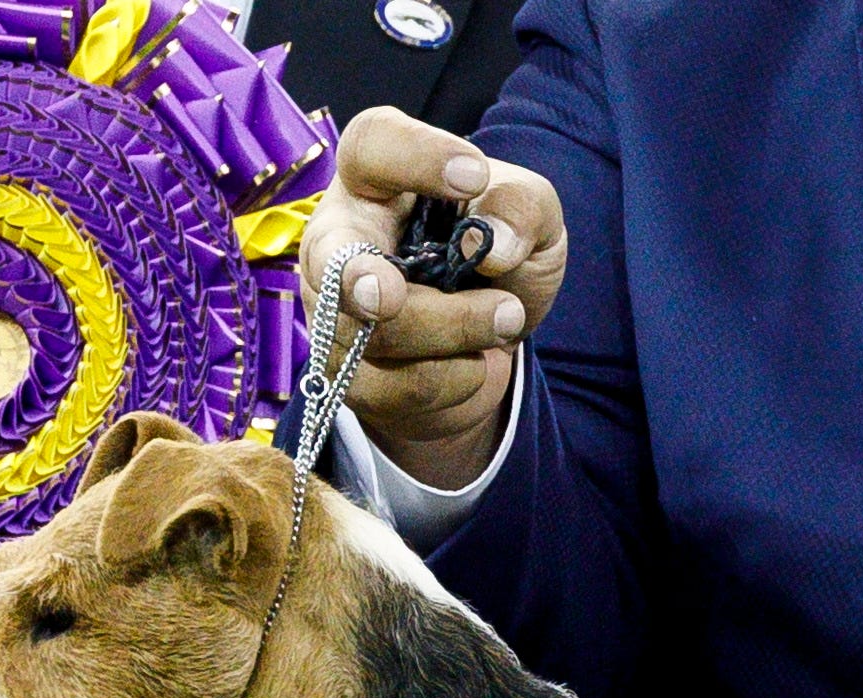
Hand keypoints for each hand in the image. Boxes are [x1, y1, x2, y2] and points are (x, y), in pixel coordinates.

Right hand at [298, 108, 567, 489]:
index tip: (474, 175)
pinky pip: (396, 386)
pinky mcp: (345, 374)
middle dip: (355, 280)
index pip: (372, 146)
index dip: (414, 156)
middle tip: (387, 296)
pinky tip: (474, 361)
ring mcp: (331, 310)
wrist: (491, 340)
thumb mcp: (531, 216)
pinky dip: (455, 377)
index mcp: (375, 177)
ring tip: (507, 316)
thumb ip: (521, 208)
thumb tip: (496, 244)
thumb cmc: (496, 254)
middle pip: (332, 256)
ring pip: (378, 335)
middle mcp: (338, 237)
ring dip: (457, 331)